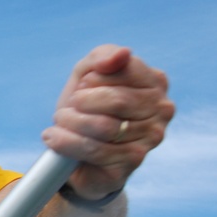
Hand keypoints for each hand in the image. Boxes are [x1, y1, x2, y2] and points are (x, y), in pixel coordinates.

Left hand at [42, 44, 174, 198]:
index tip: (80, 88)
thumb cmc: (86, 107)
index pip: (122, 71)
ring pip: (104, 127)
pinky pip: (96, 151)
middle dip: (80, 102)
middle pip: (116, 100)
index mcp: (155, 82)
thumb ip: (102, 57)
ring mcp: (151, 139)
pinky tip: (54, 138)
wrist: (78, 150)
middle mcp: (161, 110)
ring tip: (60, 121)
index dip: (91, 80)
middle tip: (66, 108)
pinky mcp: (133, 162)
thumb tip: (123, 53)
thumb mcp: (87, 75)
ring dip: (70, 122)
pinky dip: (67, 142)